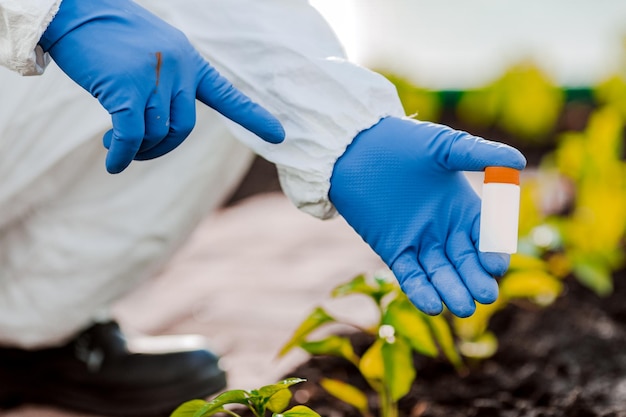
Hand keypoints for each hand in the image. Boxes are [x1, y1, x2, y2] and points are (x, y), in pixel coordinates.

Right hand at [39, 0, 283, 173]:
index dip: (253, 117)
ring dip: (138, 150)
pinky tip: (113, 162)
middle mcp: (178, 68)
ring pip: (157, 134)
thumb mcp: (153, 53)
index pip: (227, 94)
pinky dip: (123, 154)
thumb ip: (167, 82)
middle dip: (161, 148)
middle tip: (139, 150)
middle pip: (183, 128)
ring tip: (116, 144)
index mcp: (189, 61)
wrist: (74, 7)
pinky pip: (131, 135)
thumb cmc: (111, 35)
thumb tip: (160, 128)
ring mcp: (153, 76)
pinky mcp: (124, 87)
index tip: (280, 136)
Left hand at [329, 117, 525, 316]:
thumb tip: (520, 162)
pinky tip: (432, 304)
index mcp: (464, 208)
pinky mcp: (394, 250)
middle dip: (475, 279)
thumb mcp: (443, 146)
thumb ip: (479, 155)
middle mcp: (445, 229)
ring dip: (451, 290)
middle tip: (484, 295)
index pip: (486, 237)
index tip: (495, 265)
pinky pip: (411, 275)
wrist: (356, 149)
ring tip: (461, 307)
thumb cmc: (403, 141)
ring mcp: (420, 242)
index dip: (492, 251)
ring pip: (440, 273)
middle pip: (466, 261)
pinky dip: (420, 290)